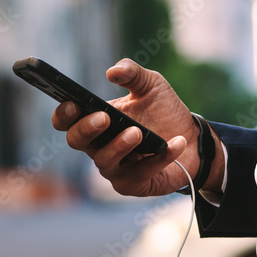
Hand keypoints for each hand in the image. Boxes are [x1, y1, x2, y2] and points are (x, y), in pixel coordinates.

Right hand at [52, 59, 222, 196]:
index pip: (67, 121)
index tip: (72, 103)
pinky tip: (175, 143)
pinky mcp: (134, 184)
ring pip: (105, 161)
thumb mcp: (151, 85)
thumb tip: (113, 72)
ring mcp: (114, 168)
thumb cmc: (165, 111)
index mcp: (96, 121)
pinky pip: (141, 174)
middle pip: (77, 142)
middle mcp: (99, 146)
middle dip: (87, 129)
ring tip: (137, 132)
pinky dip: (159, 159)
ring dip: (120, 145)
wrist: (194, 139)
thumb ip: (132, 73)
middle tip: (104, 117)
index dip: (63, 114)